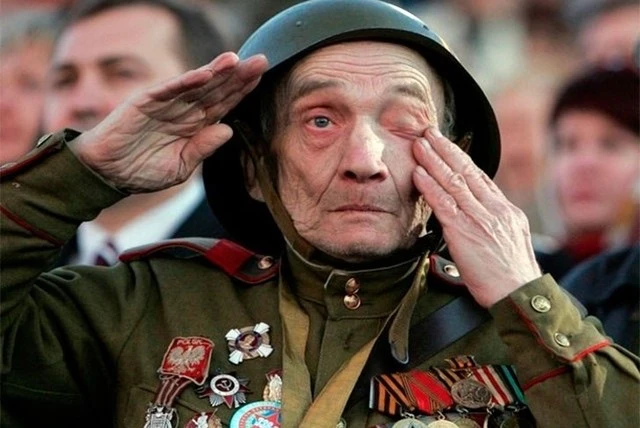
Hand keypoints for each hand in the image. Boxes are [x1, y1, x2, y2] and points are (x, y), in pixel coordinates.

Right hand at [70, 52, 267, 192]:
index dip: (242, 91)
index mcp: (195, 125)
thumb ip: (202, 149)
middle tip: (262, 60)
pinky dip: (186, 81)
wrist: (107, 173)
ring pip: (196, 84)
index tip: (263, 77)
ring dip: (216, 72)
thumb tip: (228, 131)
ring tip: (237, 60)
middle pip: (216, 89)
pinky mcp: (146, 101)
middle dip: (238, 76)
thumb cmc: (142, 170)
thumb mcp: (180, 166)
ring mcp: (166, 103)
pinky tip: (205, 74)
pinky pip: (169, 89)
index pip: (224, 104)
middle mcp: (184, 110)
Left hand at [412, 127, 541, 307]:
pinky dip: (430, 186)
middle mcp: (494, 209)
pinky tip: (418, 174)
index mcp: (506, 210)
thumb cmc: (512, 276)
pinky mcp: (465, 233)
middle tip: (429, 133)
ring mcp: (480, 219)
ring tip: (419, 145)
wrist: (520, 295)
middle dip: (446, 150)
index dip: (461, 158)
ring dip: (433, 161)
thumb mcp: (512, 241)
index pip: (480, 177)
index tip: (447, 145)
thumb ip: (494, 223)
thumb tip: (480, 215)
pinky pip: (444, 204)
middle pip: (467, 172)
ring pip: (454, 182)